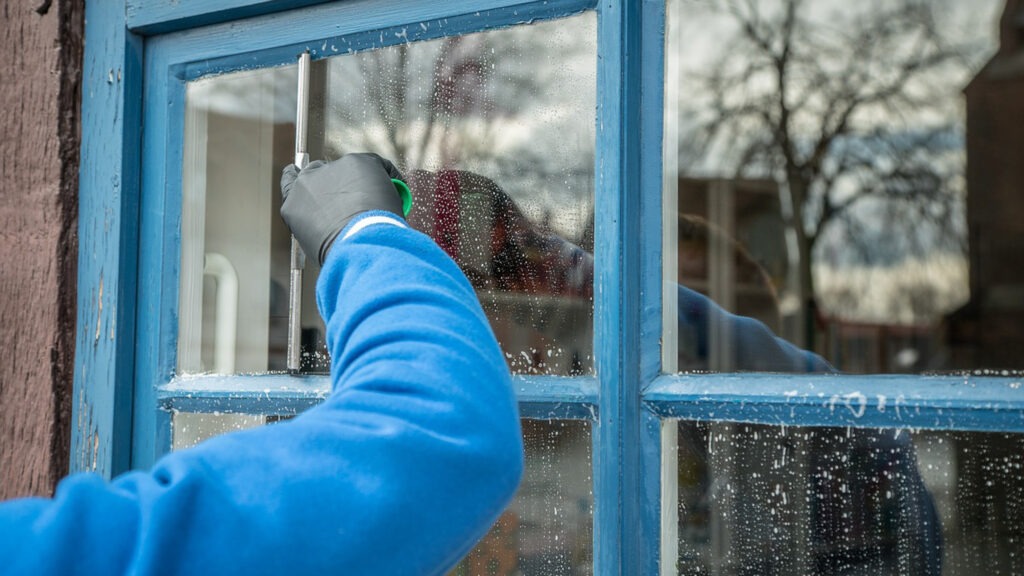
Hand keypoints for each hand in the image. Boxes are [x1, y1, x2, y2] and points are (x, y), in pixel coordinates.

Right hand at [280, 153, 404, 264]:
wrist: (358, 246)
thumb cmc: (341, 255)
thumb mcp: (316, 243)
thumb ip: (318, 224)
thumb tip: (337, 222)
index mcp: (293, 203)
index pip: (290, 180)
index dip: (307, 180)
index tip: (318, 181)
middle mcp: (308, 181)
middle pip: (322, 170)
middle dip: (339, 180)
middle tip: (359, 195)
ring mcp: (332, 169)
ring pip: (352, 170)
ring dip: (365, 183)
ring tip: (381, 204)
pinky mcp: (357, 163)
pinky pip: (378, 165)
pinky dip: (390, 177)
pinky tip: (398, 191)